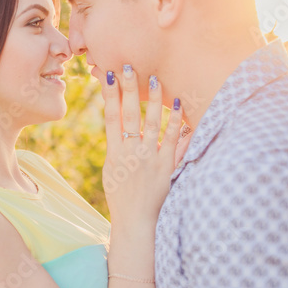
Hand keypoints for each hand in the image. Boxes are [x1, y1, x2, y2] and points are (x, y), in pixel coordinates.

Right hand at [101, 66, 181, 228]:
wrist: (135, 222)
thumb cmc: (121, 197)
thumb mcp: (112, 171)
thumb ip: (116, 148)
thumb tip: (116, 127)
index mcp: (114, 153)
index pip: (111, 117)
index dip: (110, 95)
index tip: (109, 75)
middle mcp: (131, 152)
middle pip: (129, 114)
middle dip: (128, 89)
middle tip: (128, 66)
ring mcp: (149, 158)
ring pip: (151, 123)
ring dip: (152, 99)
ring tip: (154, 78)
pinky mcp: (166, 166)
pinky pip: (172, 140)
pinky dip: (176, 122)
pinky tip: (178, 104)